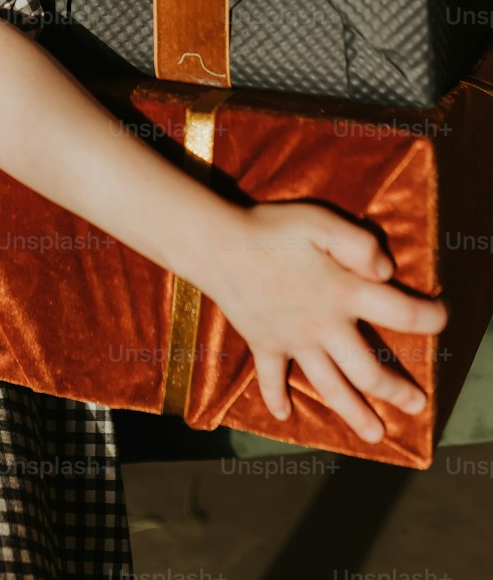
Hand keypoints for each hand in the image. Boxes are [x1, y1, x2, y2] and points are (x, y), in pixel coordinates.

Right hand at [201, 200, 448, 442]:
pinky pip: (271, 379)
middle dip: (396, 391)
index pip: (400, 313)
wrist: (217, 246)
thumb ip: (359, 244)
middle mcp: (323, 327)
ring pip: (330, 387)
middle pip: (368, 371)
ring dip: (354, 413)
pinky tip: (284, 416)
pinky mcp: (263, 344)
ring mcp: (292, 341)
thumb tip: (387, 272)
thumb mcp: (321, 223)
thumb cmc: (272, 230)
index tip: (440, 318)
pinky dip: (276, 399)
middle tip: (417, 405)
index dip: (428, 318)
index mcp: (343, 294)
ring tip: (375, 435)